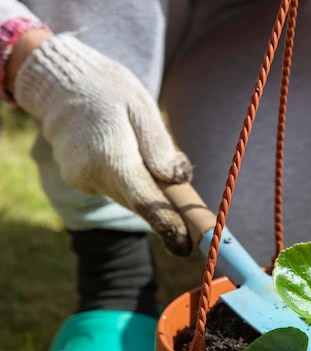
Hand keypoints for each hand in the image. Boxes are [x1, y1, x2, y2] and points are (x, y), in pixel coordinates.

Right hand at [12, 33, 192, 255]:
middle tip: (190, 219)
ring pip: (128, 196)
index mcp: (110, 154)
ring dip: (148, 191)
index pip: (142, 199)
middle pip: (138, 202)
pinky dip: (130, 181)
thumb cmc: (108, 90)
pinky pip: (115, 187)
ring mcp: (81, 178)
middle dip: (164, 209)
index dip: (166, 223)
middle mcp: (90, 173)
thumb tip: (179, 178)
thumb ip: (159, 145)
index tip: (184, 245)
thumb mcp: (140, 106)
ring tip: (154, 163)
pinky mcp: (79, 179)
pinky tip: (130, 157)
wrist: (61, 84)